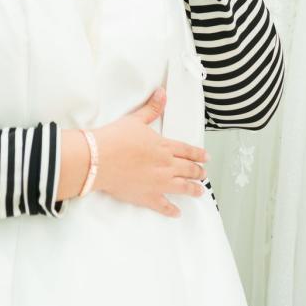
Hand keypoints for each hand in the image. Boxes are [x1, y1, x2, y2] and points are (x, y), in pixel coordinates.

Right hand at [60, 89, 208, 217]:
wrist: (99, 159)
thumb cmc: (115, 138)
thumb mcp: (135, 119)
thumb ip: (151, 108)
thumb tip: (162, 93)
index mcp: (164, 146)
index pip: (187, 151)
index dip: (198, 154)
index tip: (206, 158)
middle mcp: (166, 165)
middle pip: (188, 169)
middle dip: (198, 172)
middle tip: (204, 174)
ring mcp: (158, 183)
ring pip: (182, 187)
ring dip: (193, 189)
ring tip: (200, 191)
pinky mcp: (146, 196)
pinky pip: (163, 205)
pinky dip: (171, 210)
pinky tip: (177, 212)